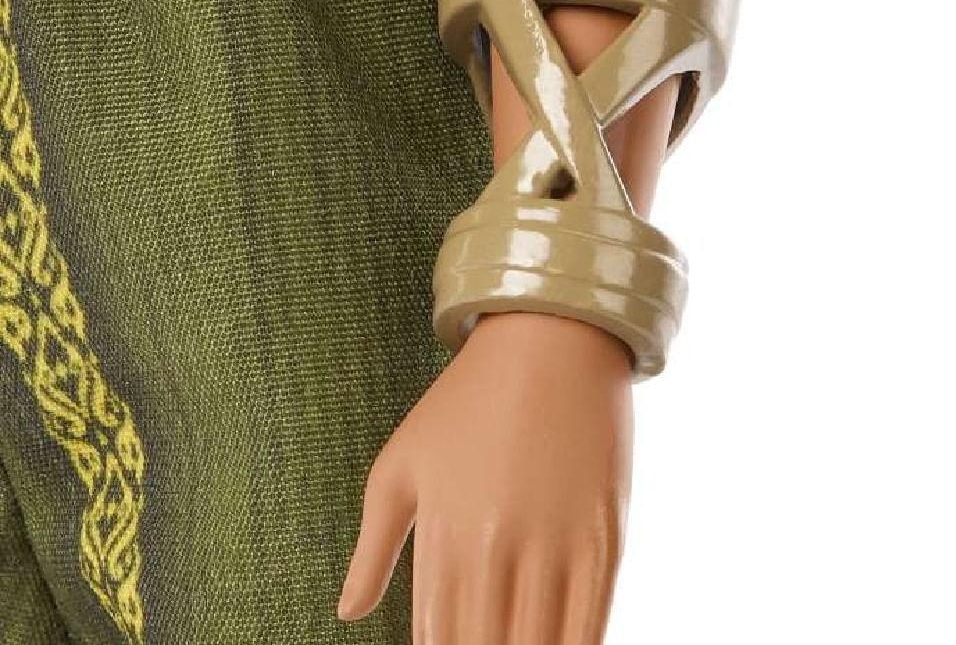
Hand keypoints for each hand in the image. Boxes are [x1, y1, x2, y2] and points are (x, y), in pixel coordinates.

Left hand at [336, 309, 634, 643]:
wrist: (549, 341)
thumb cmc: (466, 401)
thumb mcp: (400, 463)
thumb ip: (372, 548)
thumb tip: (348, 612)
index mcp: (443, 536)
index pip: (434, 641)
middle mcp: (498, 550)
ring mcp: (557, 547)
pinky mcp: (606, 539)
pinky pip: (590, 627)